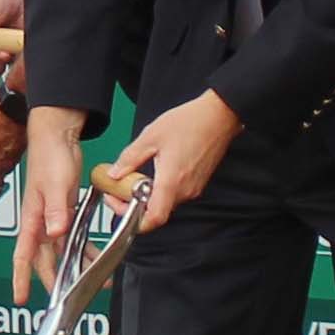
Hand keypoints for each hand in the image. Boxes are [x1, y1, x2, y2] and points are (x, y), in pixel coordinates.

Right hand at [12, 110, 87, 299]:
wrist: (57, 136)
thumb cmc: (50, 156)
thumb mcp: (54, 184)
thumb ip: (55, 210)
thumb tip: (55, 233)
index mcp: (32, 218)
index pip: (23, 254)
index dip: (20, 278)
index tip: (20, 297)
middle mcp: (40, 222)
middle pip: (44, 259)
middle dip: (53, 280)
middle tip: (64, 299)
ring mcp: (52, 217)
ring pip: (61, 251)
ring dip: (74, 266)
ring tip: (94, 280)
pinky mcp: (64, 210)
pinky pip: (73, 237)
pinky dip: (83, 248)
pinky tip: (95, 255)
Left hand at [113, 90, 238, 229]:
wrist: (219, 115)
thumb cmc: (190, 122)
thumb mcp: (150, 137)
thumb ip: (130, 158)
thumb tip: (114, 174)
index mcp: (171, 182)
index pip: (153, 219)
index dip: (131, 218)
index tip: (117, 202)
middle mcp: (184, 191)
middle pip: (155, 211)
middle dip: (133, 202)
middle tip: (120, 186)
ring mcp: (193, 188)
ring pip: (164, 202)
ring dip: (147, 194)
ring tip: (137, 174)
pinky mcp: (198, 183)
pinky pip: (175, 193)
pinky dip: (161, 188)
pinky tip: (156, 169)